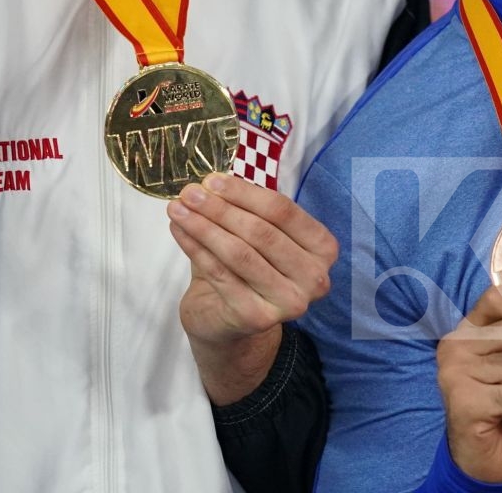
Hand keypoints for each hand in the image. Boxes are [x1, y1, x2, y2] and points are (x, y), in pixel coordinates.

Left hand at [167, 174, 337, 404]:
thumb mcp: (258, 234)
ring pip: (239, 253)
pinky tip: (179, 231)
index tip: (212, 180)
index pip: (283, 211)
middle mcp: (315, 278)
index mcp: (323, 248)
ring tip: (178, 208)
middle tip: (189, 192)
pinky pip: (221, 275)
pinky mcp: (258, 318)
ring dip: (204, 227)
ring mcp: (289, 302)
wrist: (230, 321)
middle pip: (261, 232)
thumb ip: (245, 209)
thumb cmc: (248, 268)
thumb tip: (211, 184)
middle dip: (220, 209)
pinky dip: (196, 249)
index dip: (244, 193)